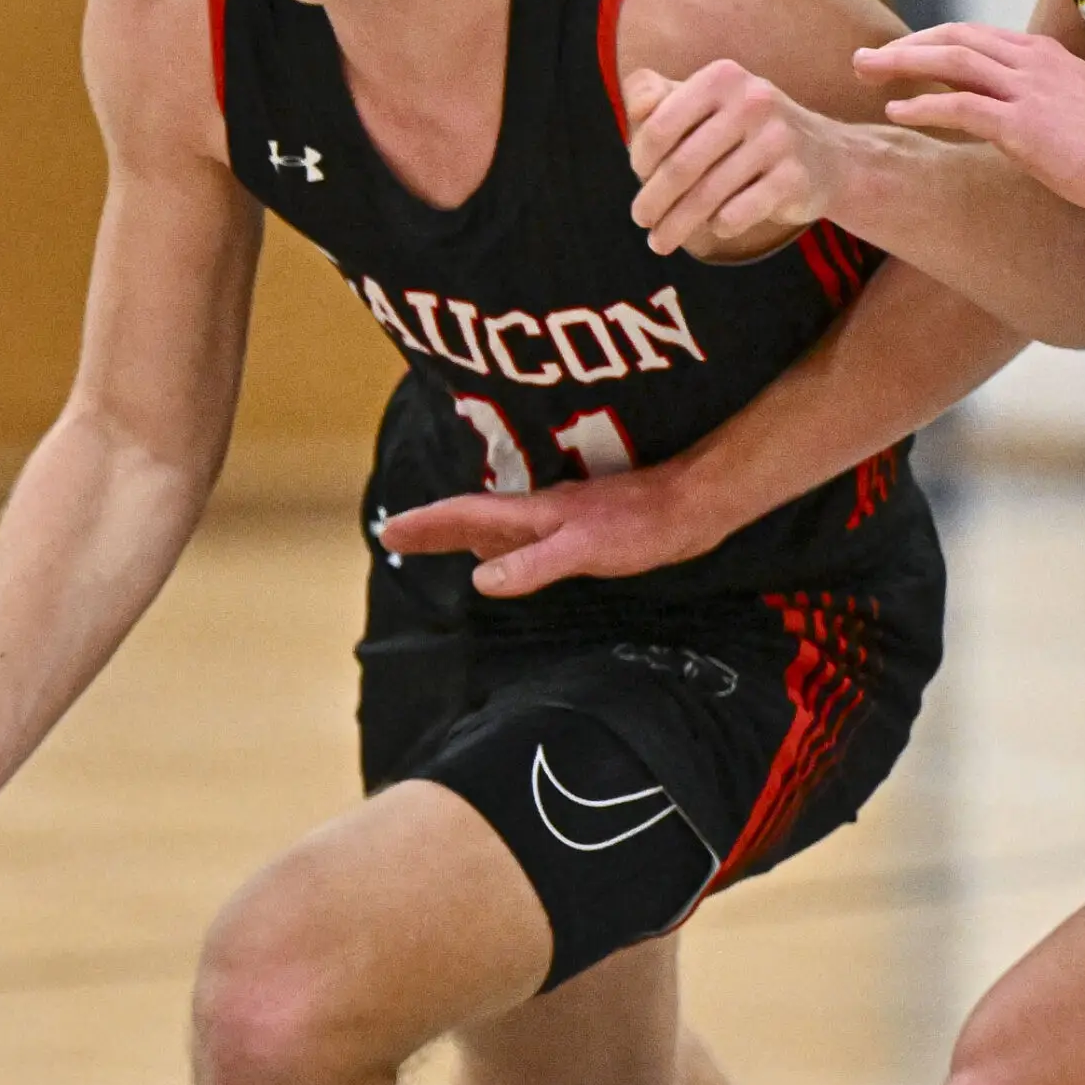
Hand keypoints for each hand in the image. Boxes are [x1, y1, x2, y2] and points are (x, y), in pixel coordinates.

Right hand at [376, 465, 730, 596]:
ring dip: (462, 536)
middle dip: (433, 529)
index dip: (428, 526)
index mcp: (535, 514)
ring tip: (434, 545)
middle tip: (393, 537)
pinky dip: (498, 548)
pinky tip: (502, 559)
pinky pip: (523, 539)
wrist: (695, 505)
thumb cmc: (643, 526)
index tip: (389, 532)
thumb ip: (534, 563)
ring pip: (498, 527)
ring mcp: (562, 521)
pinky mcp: (584, 532)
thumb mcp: (584, 549)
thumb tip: (479, 579)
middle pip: (474, 519)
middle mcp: (542, 513)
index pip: (467, 517)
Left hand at [625, 63, 843, 256]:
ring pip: (707, 195)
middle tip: (641, 220)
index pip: (660, 125)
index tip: (640, 177)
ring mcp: (777, 139)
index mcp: (722, 77)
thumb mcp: (704, 101)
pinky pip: (738, 213)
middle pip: (680, 165)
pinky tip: (715, 229)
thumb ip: (658, 96)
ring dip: (676, 225)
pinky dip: (720, 227)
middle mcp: (752, 101)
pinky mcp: (795, 178)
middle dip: (652, 200)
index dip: (640, 158)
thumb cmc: (745, 130)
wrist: (824, 156)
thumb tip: (637, 109)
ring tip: (660, 241)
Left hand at [853, 25, 1084, 215]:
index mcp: (1044, 56)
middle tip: (866, 59)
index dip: (933, 41)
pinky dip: (922, 106)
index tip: (903, 55)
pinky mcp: (1023, 124)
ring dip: (901, 64)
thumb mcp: (1077, 110)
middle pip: (954, 37)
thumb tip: (1012, 119)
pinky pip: (960, 107)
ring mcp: (1027, 90)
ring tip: (866, 72)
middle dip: (905, 45)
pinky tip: (895, 112)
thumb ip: (1042, 103)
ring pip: (950, 61)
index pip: (975, 36)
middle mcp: (1031, 62)